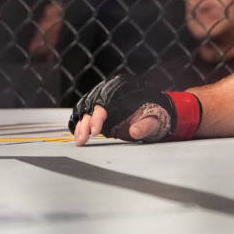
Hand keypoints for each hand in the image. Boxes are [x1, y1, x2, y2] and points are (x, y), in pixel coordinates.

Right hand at [68, 75, 201, 144]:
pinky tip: (79, 136)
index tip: (96, 131)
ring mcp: (103, 104)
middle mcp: (110, 95)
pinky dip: (79, 125)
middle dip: (85, 122)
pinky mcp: (98, 113)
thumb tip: (135, 131)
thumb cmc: (153, 115)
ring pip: (85, 111)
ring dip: (80, 126)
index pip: (104, 102)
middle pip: (91, 106)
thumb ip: (146, 125)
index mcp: (123, 92)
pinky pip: (84, 117)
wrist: (152, 115)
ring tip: (80, 141)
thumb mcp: (154, 121)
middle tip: (84, 139)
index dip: (97, 116)